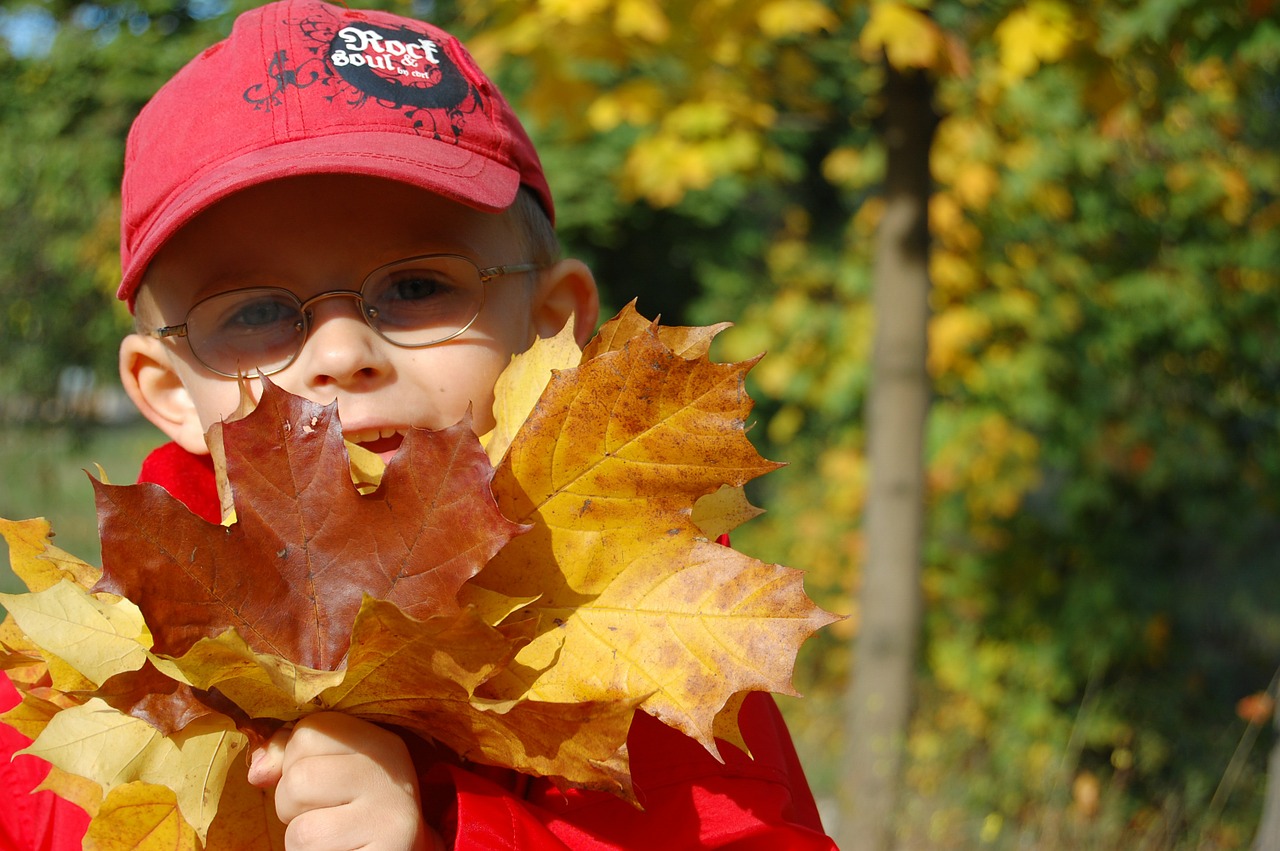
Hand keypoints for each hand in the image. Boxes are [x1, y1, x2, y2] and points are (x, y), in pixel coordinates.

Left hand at [247, 712, 443, 850]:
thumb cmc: (354, 816)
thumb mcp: (332, 775)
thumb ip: (293, 759)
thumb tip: (258, 771)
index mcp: (378, 742)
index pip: (310, 731)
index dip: (294, 761)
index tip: (318, 783)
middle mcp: (389, 772)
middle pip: (299, 778)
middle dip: (291, 805)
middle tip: (323, 816)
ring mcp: (389, 814)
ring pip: (301, 829)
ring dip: (301, 841)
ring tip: (331, 839)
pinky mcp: (386, 849)